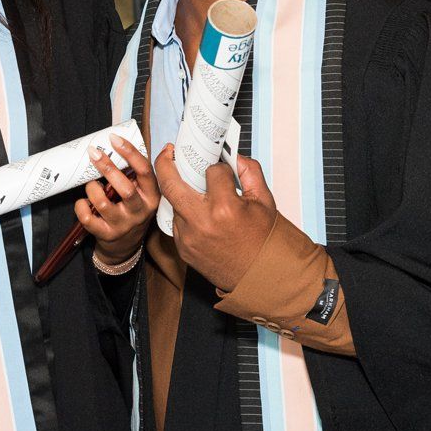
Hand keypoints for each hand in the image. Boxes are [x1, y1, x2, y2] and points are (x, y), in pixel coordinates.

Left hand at [76, 135, 159, 264]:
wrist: (125, 246)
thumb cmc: (130, 210)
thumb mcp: (141, 193)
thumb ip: (133, 174)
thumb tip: (117, 142)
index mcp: (151, 196)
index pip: (145, 171)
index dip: (130, 153)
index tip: (114, 138)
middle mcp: (140, 211)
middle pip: (125, 188)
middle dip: (107, 167)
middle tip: (93, 153)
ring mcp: (123, 225)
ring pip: (103, 203)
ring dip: (92, 189)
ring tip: (91, 185)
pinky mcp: (107, 235)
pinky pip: (88, 218)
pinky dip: (81, 206)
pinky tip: (82, 202)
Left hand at [155, 144, 278, 291]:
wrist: (260, 277)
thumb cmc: (264, 240)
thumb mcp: (265, 202)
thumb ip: (250, 172)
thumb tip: (234, 156)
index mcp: (225, 208)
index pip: (212, 172)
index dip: (218, 168)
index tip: (222, 169)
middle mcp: (201, 222)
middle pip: (170, 183)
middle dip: (165, 163)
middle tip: (168, 153)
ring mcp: (188, 237)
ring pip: (173, 203)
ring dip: (180, 192)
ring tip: (191, 187)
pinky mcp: (183, 249)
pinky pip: (177, 222)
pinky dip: (185, 213)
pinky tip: (198, 213)